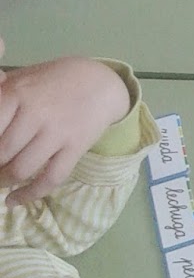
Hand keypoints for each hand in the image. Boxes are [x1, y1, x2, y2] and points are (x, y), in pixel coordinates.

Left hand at [0, 56, 133, 204]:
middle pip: (1, 153)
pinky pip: (50, 179)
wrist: (100, 82)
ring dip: (5, 181)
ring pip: (21, 169)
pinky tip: (14, 200)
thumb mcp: (23, 77)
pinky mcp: (76, 147)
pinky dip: (29, 195)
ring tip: (1, 181)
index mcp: (17, 92)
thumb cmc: (53, 81)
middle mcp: (36, 112)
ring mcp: (58, 131)